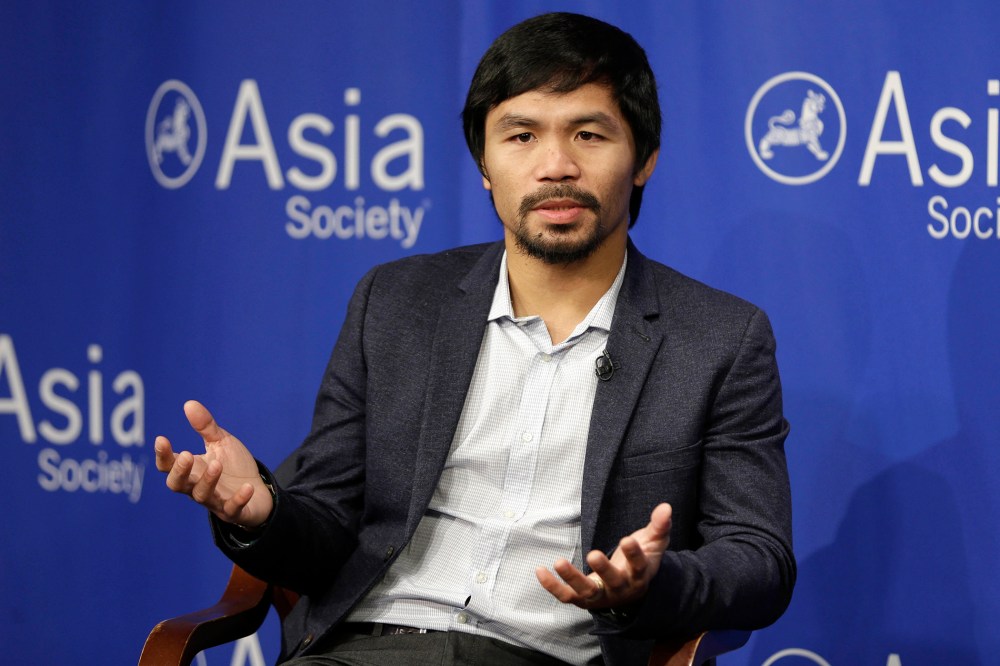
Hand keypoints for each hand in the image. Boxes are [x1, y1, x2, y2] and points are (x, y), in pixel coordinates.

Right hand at [154, 400, 273, 527]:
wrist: (260, 491)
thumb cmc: (234, 466)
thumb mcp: (221, 442)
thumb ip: (205, 427)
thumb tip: (189, 403)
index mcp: (191, 470)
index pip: (168, 466)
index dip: (162, 455)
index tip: (161, 439)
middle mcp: (197, 487)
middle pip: (177, 485)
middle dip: (179, 471)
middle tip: (187, 455)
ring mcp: (215, 501)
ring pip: (202, 496)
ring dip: (208, 480)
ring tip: (217, 463)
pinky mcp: (234, 512)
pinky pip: (232, 509)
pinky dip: (238, 499)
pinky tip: (246, 488)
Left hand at [536, 503, 671, 609]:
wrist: (631, 592)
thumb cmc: (641, 561)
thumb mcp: (653, 543)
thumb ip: (659, 526)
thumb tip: (666, 507)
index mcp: (640, 574)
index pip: (639, 566)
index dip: (633, 555)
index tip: (626, 540)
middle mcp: (621, 589)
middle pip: (613, 581)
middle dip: (603, 569)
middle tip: (593, 554)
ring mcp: (601, 596)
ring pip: (587, 592)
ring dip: (572, 579)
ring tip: (559, 562)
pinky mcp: (584, 600)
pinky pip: (567, 597)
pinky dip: (553, 586)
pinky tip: (540, 570)